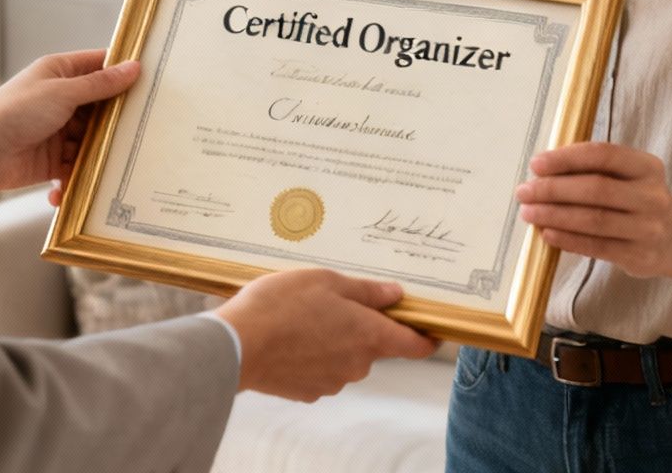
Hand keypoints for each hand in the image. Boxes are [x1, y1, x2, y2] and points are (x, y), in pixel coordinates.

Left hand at [0, 49, 137, 198]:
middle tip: (144, 129)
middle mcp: (60, 100)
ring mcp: (57, 131)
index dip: (123, 72)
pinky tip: (72, 186)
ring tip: (113, 164)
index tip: (152, 82)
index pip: (99, 66)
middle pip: (100, 108)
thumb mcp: (63, 92)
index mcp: (59, 73)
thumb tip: (134, 68)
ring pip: (91, 141)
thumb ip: (100, 84)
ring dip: (98, 154)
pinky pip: (74, 168)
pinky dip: (76, 179)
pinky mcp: (52, 161)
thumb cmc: (14, 112)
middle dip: (117, 121)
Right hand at [214, 269, 436, 401]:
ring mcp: (333, 381)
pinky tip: (289, 339)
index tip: (435, 330)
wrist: (237, 345)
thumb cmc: (281, 304)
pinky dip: (311, 357)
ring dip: (332, 341)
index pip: (415, 345)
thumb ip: (366, 291)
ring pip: (344, 357)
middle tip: (331, 303)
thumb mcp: (326, 281)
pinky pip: (320, 371)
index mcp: (369, 334)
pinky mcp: (308, 392)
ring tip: (300, 318)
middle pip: (372, 346)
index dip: (428, 338)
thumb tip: (396, 296)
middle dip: (359, 326)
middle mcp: (358, 364)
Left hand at [516, 141, 671, 277]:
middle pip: (596, 189)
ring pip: (594, 220)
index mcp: (648, 167)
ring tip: (529, 212)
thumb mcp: (627, 177)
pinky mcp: (639, 256)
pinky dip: (567, 239)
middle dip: (553, 189)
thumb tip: (542, 171)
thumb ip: (592, 170)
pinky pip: (596, 246)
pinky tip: (547, 233)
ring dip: (554, 216)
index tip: (536, 164)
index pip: (604, 155)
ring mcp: (648, 228)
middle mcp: (652, 196)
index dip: (566, 158)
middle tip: (524, 191)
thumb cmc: (635, 201)